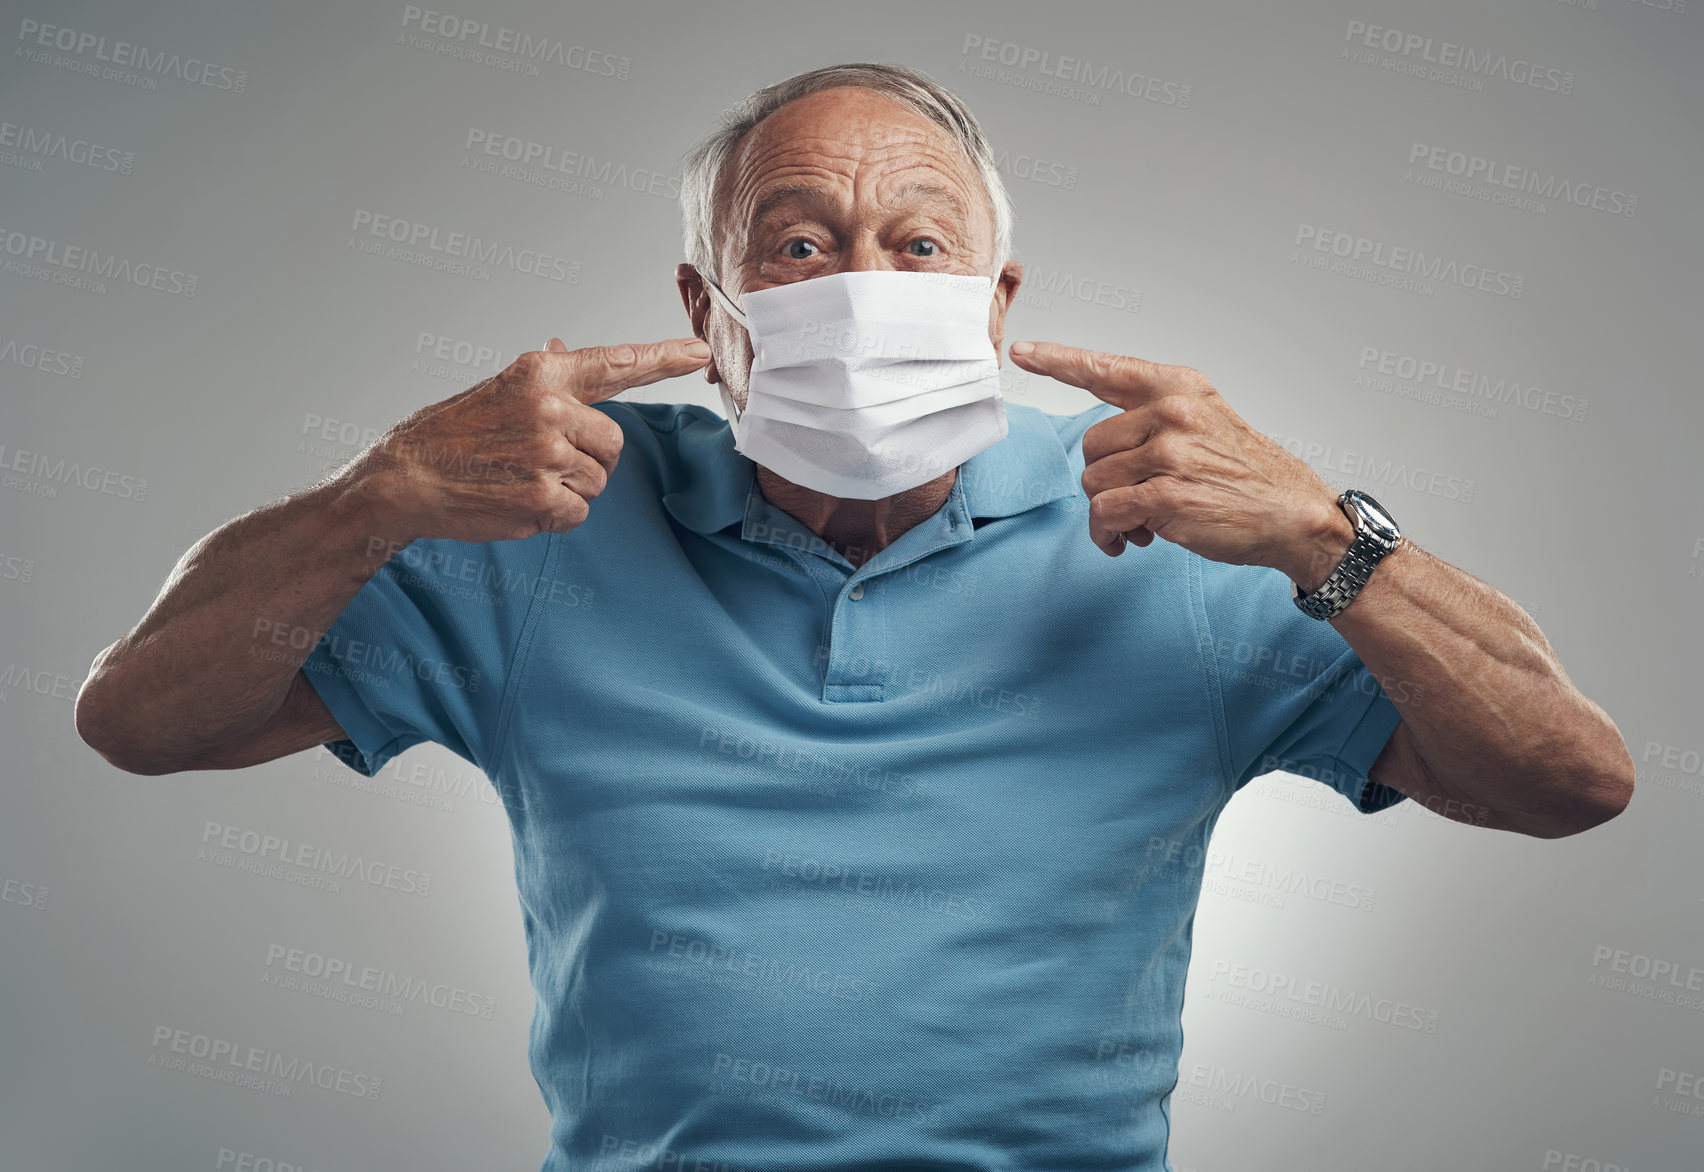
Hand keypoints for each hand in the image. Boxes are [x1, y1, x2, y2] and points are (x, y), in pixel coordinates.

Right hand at [348, 337, 709, 544]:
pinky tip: (518, 501)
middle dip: (590, 460)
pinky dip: (555, 516)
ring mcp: (548, 454)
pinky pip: (579, 513)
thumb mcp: (499, 390)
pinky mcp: (544, 497)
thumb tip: (570, 346)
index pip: (615, 363)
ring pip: (599, 481)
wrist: (405, 477)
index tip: (699, 353)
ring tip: (520, 480)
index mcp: (541, 373)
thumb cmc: (452, 435)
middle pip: (614, 442)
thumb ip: (547, 378)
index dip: (663, 359)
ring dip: (569, 489)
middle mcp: (550, 408)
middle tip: (542, 461)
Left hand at [1007, 341, 1352, 587]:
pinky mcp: (1166, 497)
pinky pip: (1105, 514)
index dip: (1059, 360)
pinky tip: (1131, 541)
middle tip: (1137, 497)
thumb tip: (1102, 438)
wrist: (1293, 514)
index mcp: (1178, 388)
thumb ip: (1154, 414)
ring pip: (1093, 482)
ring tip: (1141, 522)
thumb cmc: (1245, 473)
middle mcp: (1172, 413)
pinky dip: (1109, 534)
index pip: (1106, 368)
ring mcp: (1169, 454)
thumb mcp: (1206, 420)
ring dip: (1109, 512)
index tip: (1023, 352)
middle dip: (1106, 478)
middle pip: (1090, 444)